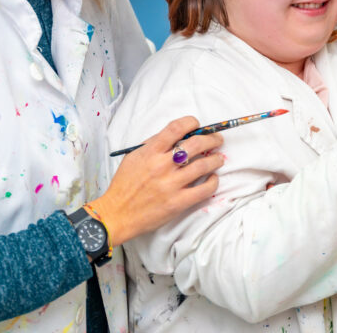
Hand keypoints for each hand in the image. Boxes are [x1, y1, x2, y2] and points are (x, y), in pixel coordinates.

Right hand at [88, 116, 224, 246]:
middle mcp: (162, 165)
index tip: (198, 124)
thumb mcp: (133, 157)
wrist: (117, 213)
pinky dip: (213, 181)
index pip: (176, 128)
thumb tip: (175, 135)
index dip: (191, 122)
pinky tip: (213, 178)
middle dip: (212, 139)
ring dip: (216, 159)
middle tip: (217, 140)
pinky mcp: (178, 202)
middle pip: (196, 144)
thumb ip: (152, 144)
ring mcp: (171, 184)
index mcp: (150, 152)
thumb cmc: (124, 185)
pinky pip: (204, 189)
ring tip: (219, 158)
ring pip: (204, 165)